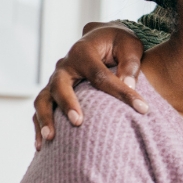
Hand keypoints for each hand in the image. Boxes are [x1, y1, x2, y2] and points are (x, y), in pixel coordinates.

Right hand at [32, 22, 147, 149]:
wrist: (102, 37)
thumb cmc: (119, 42)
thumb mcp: (130, 45)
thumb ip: (130, 63)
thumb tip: (128, 84)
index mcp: (84, 52)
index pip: (101, 75)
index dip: (122, 92)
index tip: (143, 109)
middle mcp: (65, 65)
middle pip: (60, 85)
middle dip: (67, 104)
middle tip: (78, 122)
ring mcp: (55, 79)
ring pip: (43, 99)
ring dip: (46, 119)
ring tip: (51, 139)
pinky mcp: (52, 91)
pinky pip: (41, 109)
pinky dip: (39, 125)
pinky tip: (41, 146)